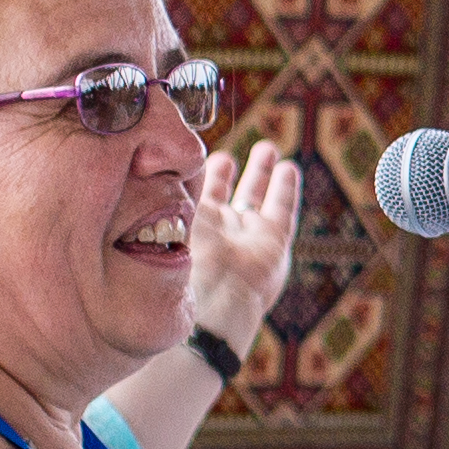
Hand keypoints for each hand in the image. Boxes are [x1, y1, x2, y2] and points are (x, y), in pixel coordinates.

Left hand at [180, 141, 301, 358]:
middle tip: (225, 156)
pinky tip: (288, 168)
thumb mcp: (168, 217)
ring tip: (266, 148)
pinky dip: (286, 187)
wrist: (213, 300)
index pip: (189, 195)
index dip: (191, 175)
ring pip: (254, 197)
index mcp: (186, 230)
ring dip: (260, 171)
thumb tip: (160, 161)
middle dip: (224, 173)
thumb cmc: (181, 262)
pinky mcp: (274, 240)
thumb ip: (170, 189)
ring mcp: (246, 236)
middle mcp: (216, 233)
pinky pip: (282, 208)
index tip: (189, 154)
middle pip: (222, 195)